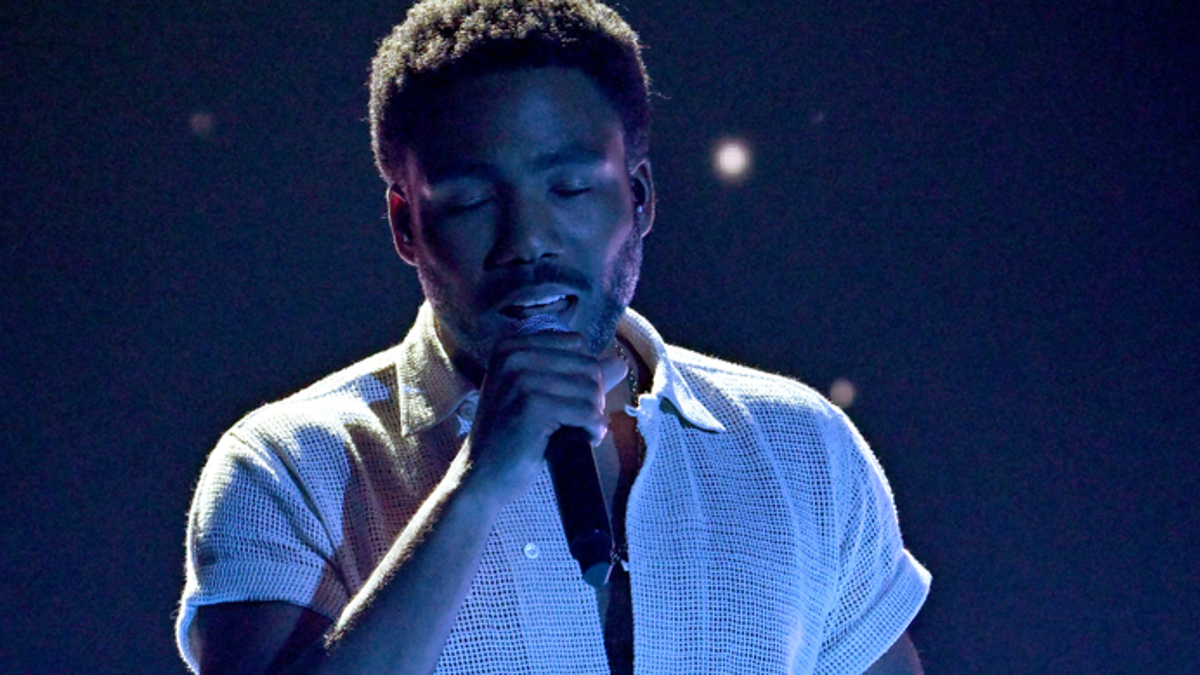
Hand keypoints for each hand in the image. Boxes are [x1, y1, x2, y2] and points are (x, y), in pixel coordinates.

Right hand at [463, 330, 628, 505]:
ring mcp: (521, 380)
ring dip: (594, 415)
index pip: (577, 344)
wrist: (481, 476)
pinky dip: (593, 430)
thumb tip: (620, 363)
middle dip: (593, 396)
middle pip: (588, 365)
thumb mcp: (540, 396)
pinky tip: (582, 440)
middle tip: (579, 421)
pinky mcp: (533, 407)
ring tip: (579, 432)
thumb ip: (579, 376)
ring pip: (591, 389)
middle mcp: (513, 356)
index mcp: (512, 347)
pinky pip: (587, 412)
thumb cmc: (512, 437)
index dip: (585, 373)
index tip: (572, 400)